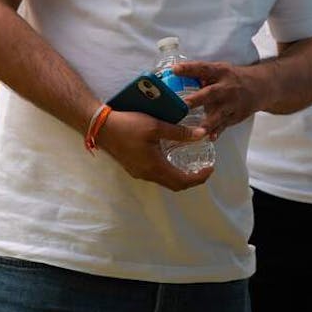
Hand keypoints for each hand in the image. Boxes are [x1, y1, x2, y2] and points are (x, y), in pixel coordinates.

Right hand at [94, 109, 211, 190]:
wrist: (101, 127)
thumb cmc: (128, 125)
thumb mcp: (156, 126)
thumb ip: (180, 132)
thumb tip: (202, 134)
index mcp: (155, 167)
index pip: (182, 181)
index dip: (199, 178)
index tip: (210, 168)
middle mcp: (147, 175)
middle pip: (175, 185)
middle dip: (192, 179)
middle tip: (204, 168)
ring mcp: (139, 173)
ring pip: (165, 181)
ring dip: (180, 176)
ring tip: (192, 163)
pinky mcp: (134, 167)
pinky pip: (157, 175)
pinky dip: (170, 171)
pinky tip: (173, 157)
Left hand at [173, 61, 262, 138]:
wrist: (260, 87)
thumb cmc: (232, 78)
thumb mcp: (220, 70)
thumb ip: (201, 75)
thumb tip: (174, 77)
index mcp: (220, 72)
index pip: (203, 68)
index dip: (189, 69)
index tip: (175, 70)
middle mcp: (227, 87)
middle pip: (211, 93)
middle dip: (198, 99)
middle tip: (185, 103)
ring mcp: (232, 103)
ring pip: (219, 114)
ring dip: (208, 122)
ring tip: (196, 131)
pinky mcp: (235, 116)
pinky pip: (225, 125)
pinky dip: (218, 132)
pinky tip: (211, 138)